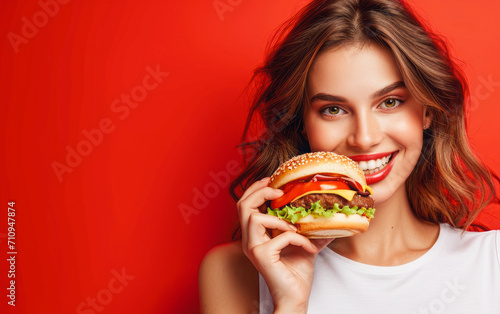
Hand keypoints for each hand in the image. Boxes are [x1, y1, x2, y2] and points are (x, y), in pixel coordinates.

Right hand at [237, 177, 333, 312]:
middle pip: (242, 205)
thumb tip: (328, 211)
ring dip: (279, 219)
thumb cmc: (296, 272)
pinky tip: (308, 247)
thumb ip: (309, 226)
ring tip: (296, 227)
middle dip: (259, 191)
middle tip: (278, 189)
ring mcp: (253, 248)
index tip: (272, 180)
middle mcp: (249, 240)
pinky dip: (298, 238)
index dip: (256, 189)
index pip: (245, 204)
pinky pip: (280, 236)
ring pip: (254, 217)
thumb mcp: (303, 242)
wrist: (296, 297)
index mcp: (254, 235)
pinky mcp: (262, 256)